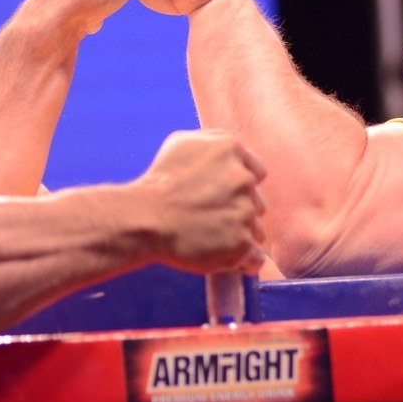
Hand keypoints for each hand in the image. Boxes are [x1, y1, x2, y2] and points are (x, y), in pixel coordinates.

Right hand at [134, 129, 267, 274]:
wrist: (145, 218)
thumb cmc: (158, 182)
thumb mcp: (182, 143)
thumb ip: (213, 141)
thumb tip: (230, 152)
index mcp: (232, 150)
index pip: (257, 173)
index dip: (239, 188)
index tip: (221, 198)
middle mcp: (243, 179)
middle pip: (257, 203)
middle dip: (239, 212)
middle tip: (210, 218)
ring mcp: (245, 212)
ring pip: (256, 231)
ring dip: (239, 236)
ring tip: (210, 239)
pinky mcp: (242, 243)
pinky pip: (255, 257)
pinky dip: (242, 260)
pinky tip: (223, 256)